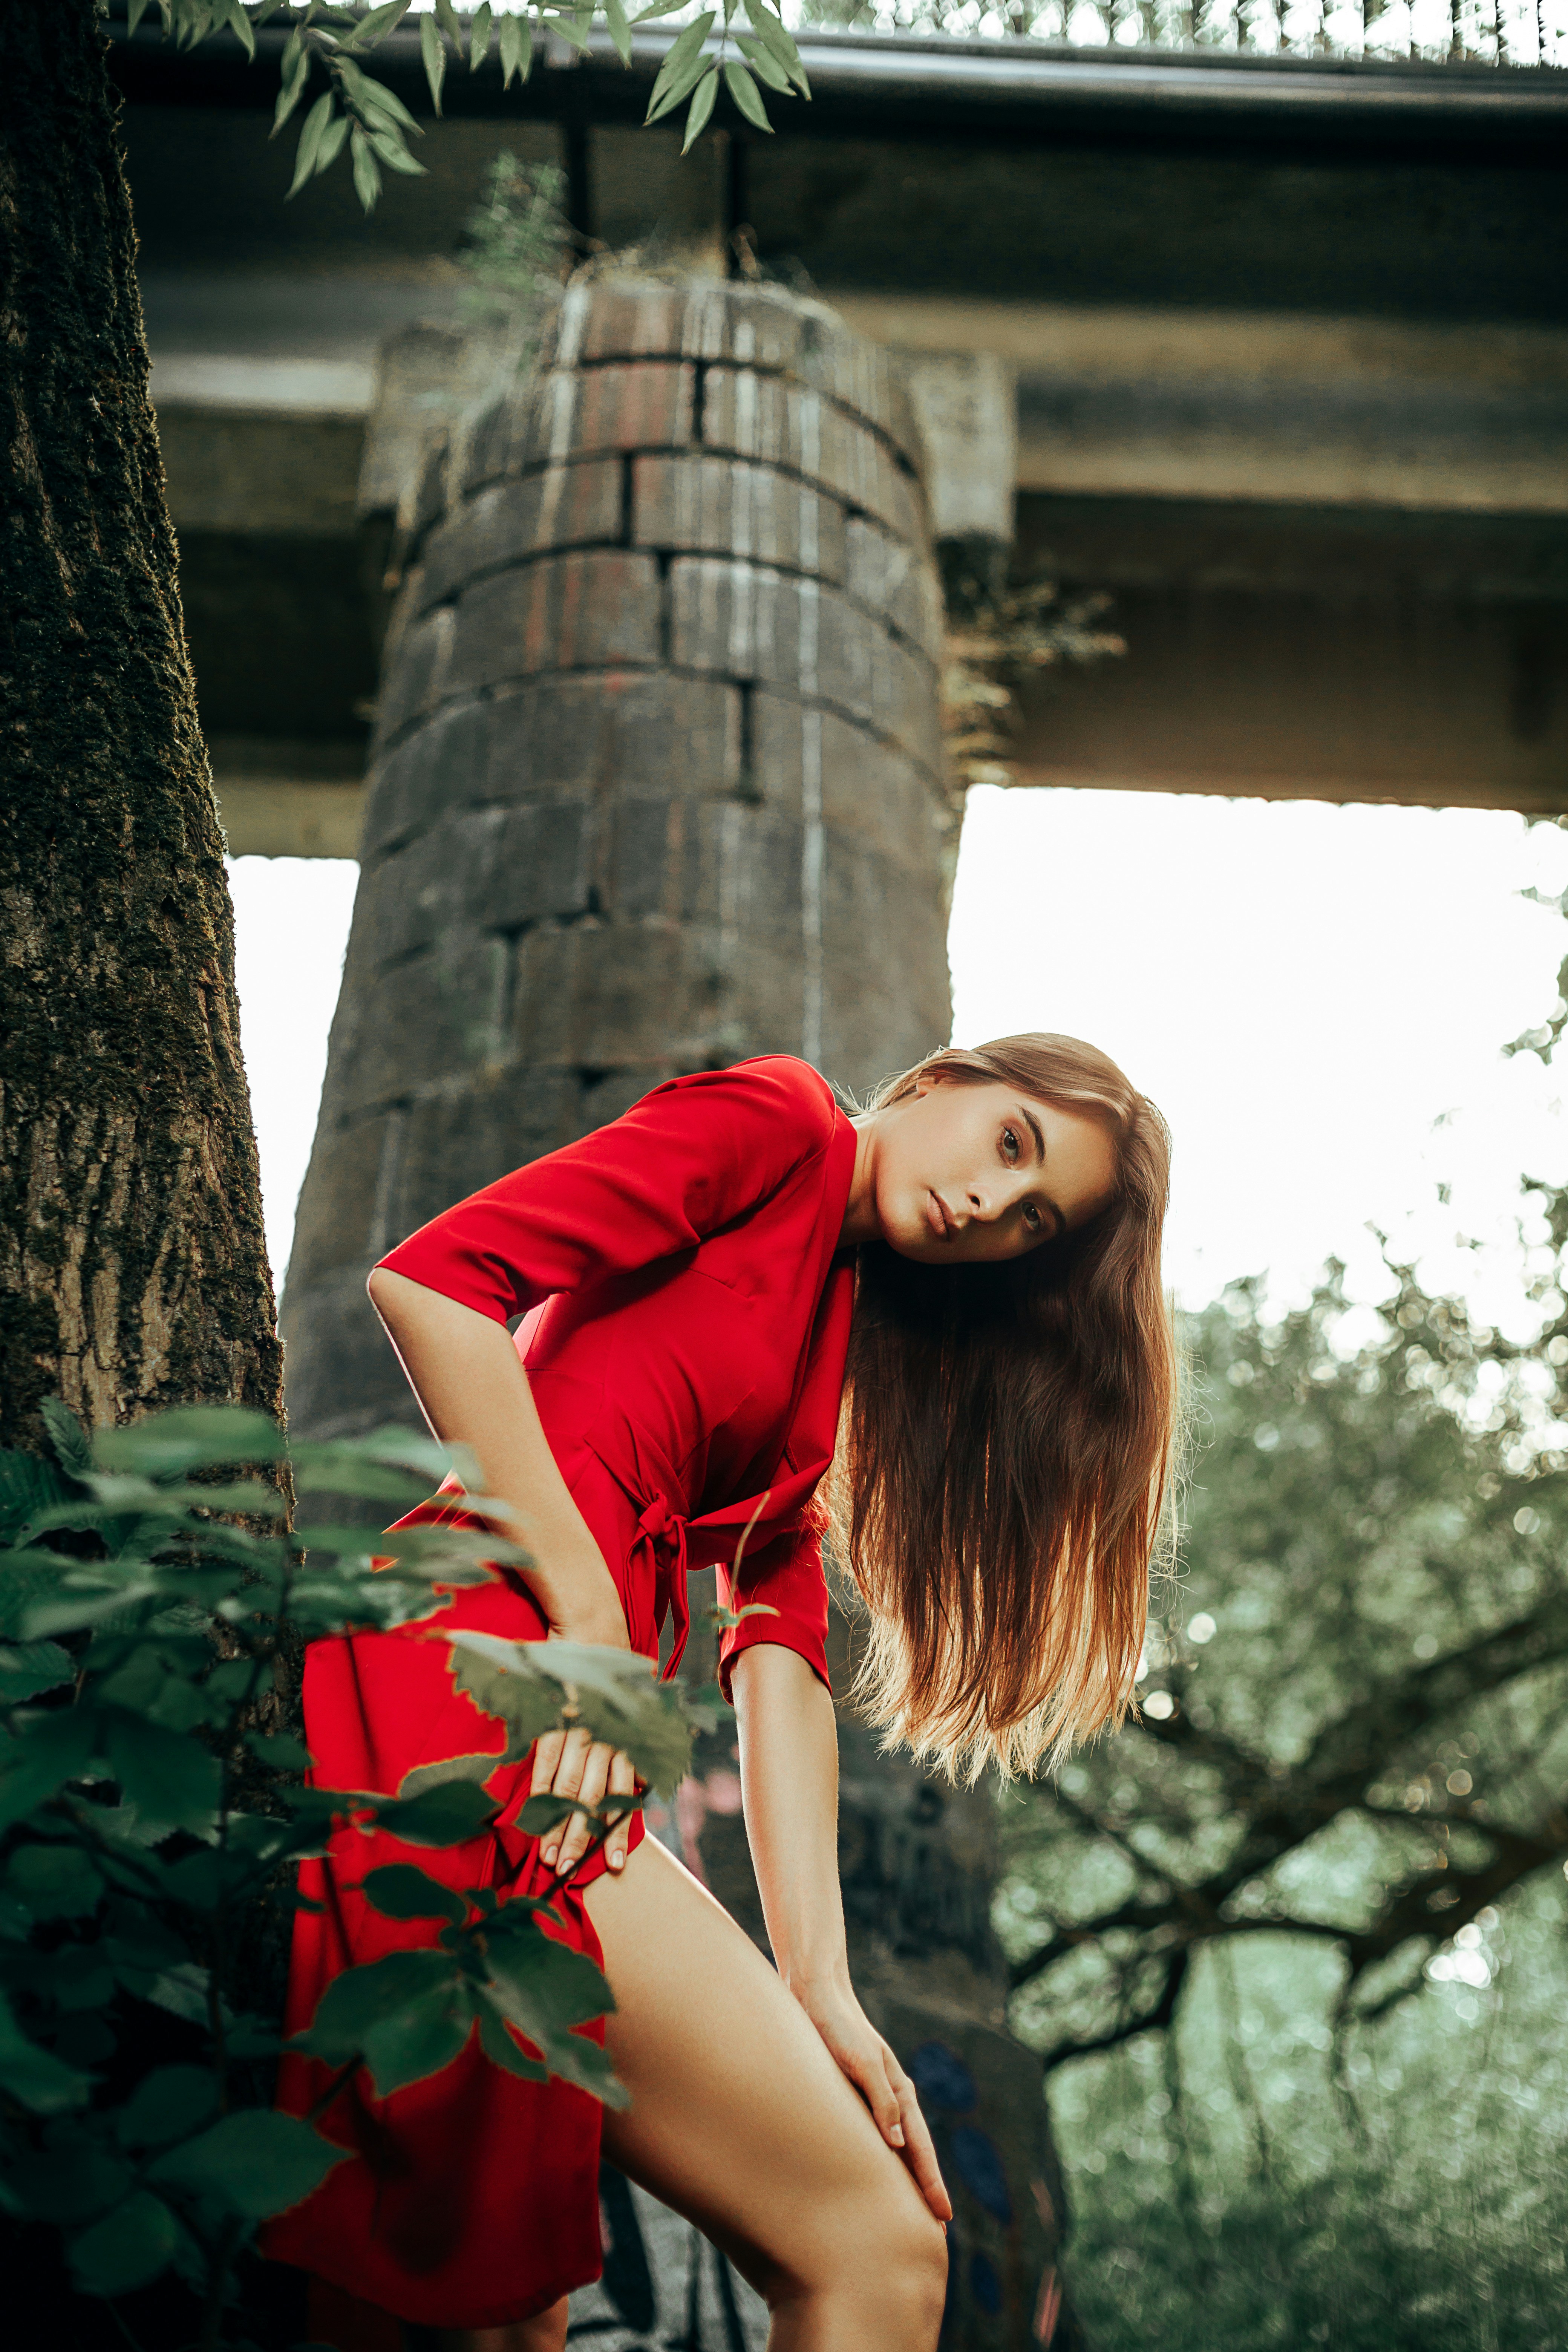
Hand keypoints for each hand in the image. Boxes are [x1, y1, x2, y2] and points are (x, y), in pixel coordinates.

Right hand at [533, 1592, 638, 1879]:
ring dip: (557, 1823)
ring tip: (548, 1855)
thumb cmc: (612, 1677)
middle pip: (592, 1799)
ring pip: (569, 1786)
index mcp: (627, 1741)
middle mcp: (606, 1739)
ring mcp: (578, 1729)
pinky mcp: (553, 1716)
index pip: (623, 1796)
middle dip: (580, 1838)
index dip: (617, 1831)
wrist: (592, 1627)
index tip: (611, 1864)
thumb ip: (630, 1748)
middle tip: (568, 1871)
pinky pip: (545, 1758)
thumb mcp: (632, 1711)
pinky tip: (531, 1815)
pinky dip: (539, 1788)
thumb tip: (637, 1786)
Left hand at [795, 1979, 951, 2223]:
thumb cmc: (838, 2027)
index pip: (920, 2147)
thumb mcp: (862, 2062)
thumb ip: (881, 2101)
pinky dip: (883, 2158)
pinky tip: (877, 2170)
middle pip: (915, 2150)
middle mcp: (892, 2096)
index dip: (931, 2182)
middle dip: (927, 2186)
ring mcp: (875, 2095)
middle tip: (940, 2226)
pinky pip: (874, 2135)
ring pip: (897, 2144)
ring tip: (913, 2207)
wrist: (817, 1994)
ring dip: (907, 2175)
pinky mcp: (854, 2093)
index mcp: (899, 2092)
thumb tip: (898, 2145)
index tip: (944, 2217)